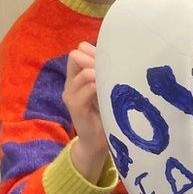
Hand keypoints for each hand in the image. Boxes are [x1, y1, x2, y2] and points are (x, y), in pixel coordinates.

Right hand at [63, 42, 108, 183]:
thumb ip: (106, 74)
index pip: (79, 51)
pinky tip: (110, 92)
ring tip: (114, 82)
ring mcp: (70, 94)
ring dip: (101, 73)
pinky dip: (99, 86)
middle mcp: (70, 83)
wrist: (98, 143)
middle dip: (95, 59)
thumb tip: (123, 54)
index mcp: (77, 77)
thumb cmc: (107, 114)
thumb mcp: (106, 89)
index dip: (93, 51)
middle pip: (76, 56)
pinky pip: (87, 88)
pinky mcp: (75, 106)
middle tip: (114, 69)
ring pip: (84, 72)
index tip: (112, 59)